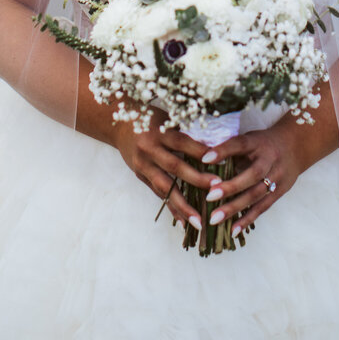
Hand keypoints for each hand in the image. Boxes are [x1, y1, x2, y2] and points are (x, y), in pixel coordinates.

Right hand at [114, 107, 221, 230]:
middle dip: (197, 179)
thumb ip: (183, 133)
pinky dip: (171, 208)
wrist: (118, 125)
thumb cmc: (149, 119)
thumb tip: (213, 149)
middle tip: (217, 189)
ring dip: (183, 205)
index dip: (199, 151)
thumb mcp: (166, 119)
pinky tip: (184, 221)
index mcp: (159, 132)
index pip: (182, 142)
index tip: (220, 160)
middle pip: (175, 166)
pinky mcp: (140, 176)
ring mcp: (143, 165)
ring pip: (164, 187)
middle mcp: (149, 149)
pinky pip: (158, 194)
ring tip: (199, 221)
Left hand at [198, 124, 301, 236]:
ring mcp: (277, 176)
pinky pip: (263, 207)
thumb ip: (230, 149)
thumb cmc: (262, 143)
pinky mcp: (280, 191)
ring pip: (256, 194)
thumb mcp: (249, 139)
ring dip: (235, 208)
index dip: (223, 150)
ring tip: (215, 219)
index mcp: (258, 142)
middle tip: (209, 197)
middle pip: (252, 174)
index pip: (240, 144)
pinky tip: (233, 230)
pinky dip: (248, 219)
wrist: (295, 146)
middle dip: (231, 186)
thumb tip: (201, 159)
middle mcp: (269, 159)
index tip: (204, 158)